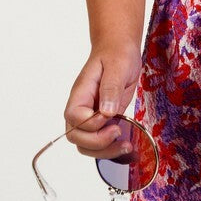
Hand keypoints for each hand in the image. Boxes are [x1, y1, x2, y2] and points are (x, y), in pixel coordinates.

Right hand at [64, 42, 143, 159]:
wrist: (119, 50)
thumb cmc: (116, 54)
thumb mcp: (117, 66)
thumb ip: (110, 88)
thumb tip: (106, 112)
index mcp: (80, 93)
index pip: (74, 117)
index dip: (91, 123)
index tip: (111, 116)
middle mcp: (82, 108)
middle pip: (76, 137)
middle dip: (97, 143)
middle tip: (119, 133)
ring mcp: (91, 116)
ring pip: (86, 145)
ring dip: (104, 151)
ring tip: (126, 145)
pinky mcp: (103, 122)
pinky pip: (100, 143)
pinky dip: (111, 149)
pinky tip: (127, 144)